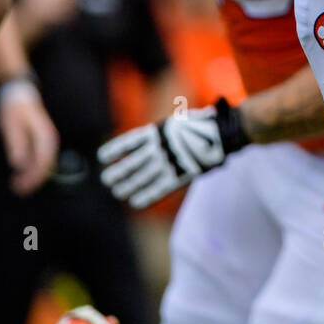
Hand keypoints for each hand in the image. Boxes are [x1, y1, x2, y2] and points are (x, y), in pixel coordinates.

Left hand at [0, 83, 59, 195]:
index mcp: (45, 136)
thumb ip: (17, 143)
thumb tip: (19, 164)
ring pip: (45, 164)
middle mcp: (51, 140)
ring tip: (17, 185)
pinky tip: (21, 173)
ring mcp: (48, 140)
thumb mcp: (11, 125)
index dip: (33, 178)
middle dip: (33, 180)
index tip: (19, 187)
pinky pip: (41, 159)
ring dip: (33, 176)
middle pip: (46, 166)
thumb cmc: (14, 109)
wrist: (19, 93)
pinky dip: (33, 169)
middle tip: (17, 189)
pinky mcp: (43, 141)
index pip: (44, 163)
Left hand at [98, 99, 246, 207]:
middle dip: (118, 172)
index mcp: (157, 131)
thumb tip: (146, 143)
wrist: (221, 133)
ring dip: (128, 185)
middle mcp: (159, 147)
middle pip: (132, 163)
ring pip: (142, 177)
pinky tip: (135, 202)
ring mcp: (169, 162)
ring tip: (116, 192)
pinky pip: (159, 188)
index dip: (115, 150)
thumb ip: (161, 134)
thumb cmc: (200, 124)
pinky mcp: (179, 175)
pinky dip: (146, 195)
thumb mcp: (176, 122)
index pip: (130, 142)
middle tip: (106, 180)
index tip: (102, 157)